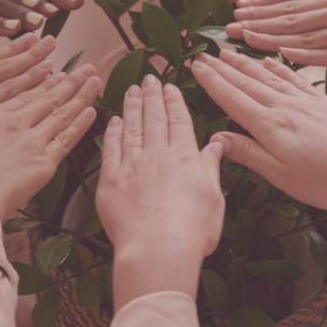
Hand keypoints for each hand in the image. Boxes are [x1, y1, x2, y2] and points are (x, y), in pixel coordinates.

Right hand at [0, 65, 100, 219]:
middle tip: (85, 69)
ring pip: (61, 114)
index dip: (42, 82)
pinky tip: (91, 111)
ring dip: (81, 96)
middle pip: (46, 98)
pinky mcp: (43, 162)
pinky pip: (67, 139)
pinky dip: (81, 124)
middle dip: (68, 81)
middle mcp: (12, 123)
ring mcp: (30, 141)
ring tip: (94, 81)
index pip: (22, 95)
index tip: (55, 71)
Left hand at [96, 76, 223, 306]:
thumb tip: (216, 147)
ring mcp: (132, 166)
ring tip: (130, 90)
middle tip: (149, 78)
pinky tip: (113, 121)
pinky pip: (110, 150)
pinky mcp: (110, 181)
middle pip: (154, 119)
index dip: (174, 102)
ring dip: (131, 107)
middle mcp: (158, 156)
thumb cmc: (191, 232)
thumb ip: (210, 169)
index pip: (179, 121)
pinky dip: (112, 133)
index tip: (170, 87)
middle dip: (152, 96)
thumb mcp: (214, 199)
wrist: (158, 248)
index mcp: (186, 158)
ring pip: (131, 128)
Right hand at [190, 50, 326, 255]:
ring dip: (244, 62)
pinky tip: (270, 59)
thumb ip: (248, 153)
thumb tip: (216, 138)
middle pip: (246, 82)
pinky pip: (293, 76)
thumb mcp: (281, 175)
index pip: (233, 98)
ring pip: (268, 75)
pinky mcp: (323, 101)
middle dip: (221, 67)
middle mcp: (286, 107)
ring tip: (227, 50)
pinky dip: (276, 65)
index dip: (211, 81)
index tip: (194, 66)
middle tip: (202, 52)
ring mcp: (306, 101)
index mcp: (271, 126)